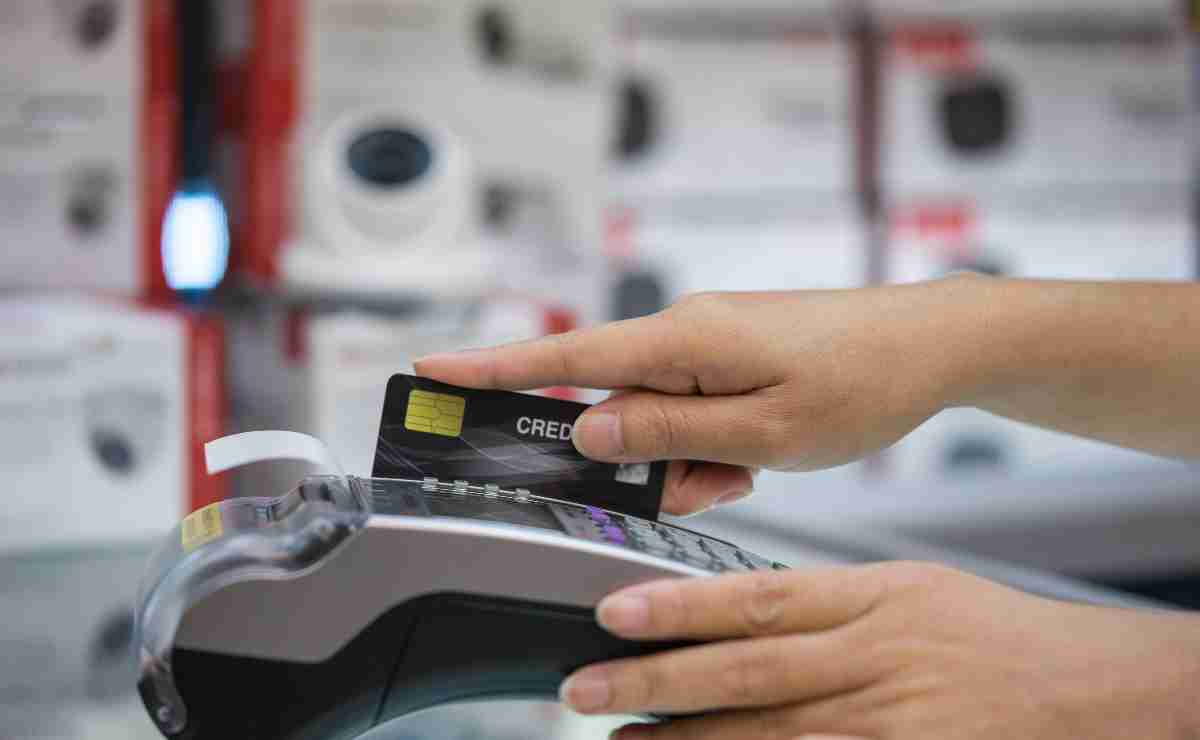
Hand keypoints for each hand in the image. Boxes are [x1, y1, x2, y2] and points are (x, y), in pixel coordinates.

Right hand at [416, 281, 971, 514]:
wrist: (929, 344)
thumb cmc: (859, 378)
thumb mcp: (761, 428)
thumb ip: (666, 431)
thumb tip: (588, 428)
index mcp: (682, 340)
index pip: (565, 355)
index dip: (491, 369)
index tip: (428, 373)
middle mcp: (684, 333)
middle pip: (614, 403)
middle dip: (644, 455)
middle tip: (713, 477)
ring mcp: (707, 342)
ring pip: (657, 417)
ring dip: (689, 456)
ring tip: (752, 465)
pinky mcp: (728, 356)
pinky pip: (692, 409)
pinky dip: (713, 444)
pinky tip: (757, 454)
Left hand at [558, 563, 1199, 739]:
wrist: (1087, 688)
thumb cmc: (991, 633)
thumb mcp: (905, 588)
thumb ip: (823, 598)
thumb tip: (736, 609)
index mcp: (869, 597)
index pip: (756, 597)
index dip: (679, 606)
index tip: (614, 610)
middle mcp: (872, 656)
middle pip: (746, 670)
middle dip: (656, 680)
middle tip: (585, 687)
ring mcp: (889, 719)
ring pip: (768, 732)